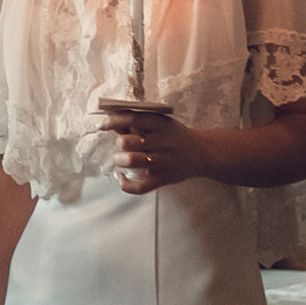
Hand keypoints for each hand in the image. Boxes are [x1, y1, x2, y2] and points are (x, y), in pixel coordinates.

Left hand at [96, 95, 210, 194]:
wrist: (203, 153)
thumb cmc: (175, 136)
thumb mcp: (161, 123)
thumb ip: (137, 122)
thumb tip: (110, 117)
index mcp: (160, 125)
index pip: (133, 119)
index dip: (114, 121)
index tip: (103, 125)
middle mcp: (162, 142)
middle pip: (129, 142)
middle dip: (120, 143)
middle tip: (122, 144)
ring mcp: (163, 162)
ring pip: (131, 161)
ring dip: (120, 160)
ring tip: (120, 159)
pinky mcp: (163, 179)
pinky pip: (140, 186)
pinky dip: (126, 184)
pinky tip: (122, 178)